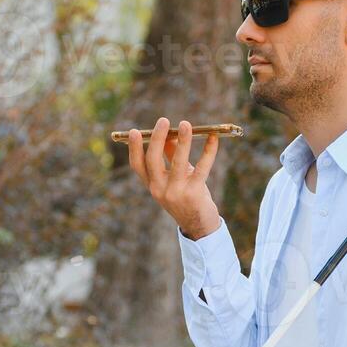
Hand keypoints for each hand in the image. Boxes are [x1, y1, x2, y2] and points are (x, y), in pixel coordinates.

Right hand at [126, 118, 221, 239]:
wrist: (199, 226)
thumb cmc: (186, 197)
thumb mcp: (175, 178)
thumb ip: (170, 157)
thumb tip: (172, 133)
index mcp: (152, 186)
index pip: (137, 165)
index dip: (134, 148)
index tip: (134, 131)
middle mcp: (159, 190)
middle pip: (153, 160)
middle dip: (158, 139)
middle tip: (163, 120)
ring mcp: (176, 193)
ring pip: (178, 162)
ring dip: (182, 141)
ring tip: (186, 124)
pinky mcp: (194, 194)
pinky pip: (201, 168)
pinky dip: (208, 151)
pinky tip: (212, 138)